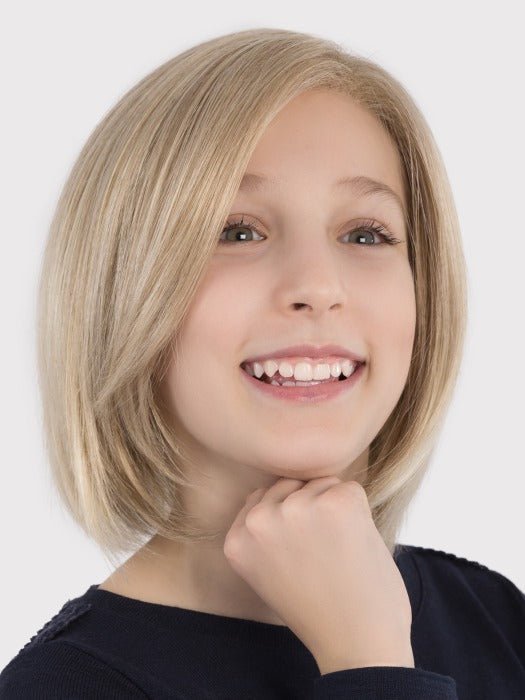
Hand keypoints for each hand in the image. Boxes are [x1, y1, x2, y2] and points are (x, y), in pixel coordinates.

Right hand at [223, 476, 414, 674]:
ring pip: (322, 484)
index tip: (302, 554)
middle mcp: (259, 520)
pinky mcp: (335, 503)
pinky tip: (356, 547)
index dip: (292, 522)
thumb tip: (281, 488)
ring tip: (339, 555)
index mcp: (238, 539)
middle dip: (312, 509)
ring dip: (336, 511)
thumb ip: (265, 532)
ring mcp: (297, 509)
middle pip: (292, 485)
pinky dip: (361, 514)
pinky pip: (350, 489)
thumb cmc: (320, 610)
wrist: (358, 644)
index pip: (264, 498)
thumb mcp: (268, 572)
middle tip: (322, 555)